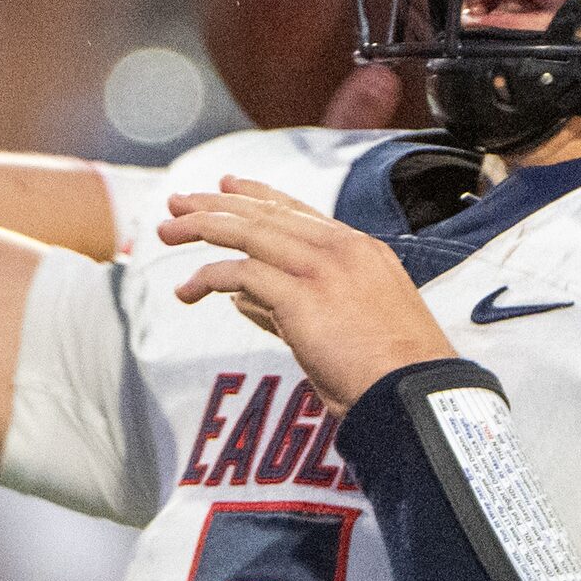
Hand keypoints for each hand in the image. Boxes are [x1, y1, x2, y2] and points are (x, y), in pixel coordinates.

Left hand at [159, 176, 454, 411]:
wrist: (414, 394)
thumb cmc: (386, 374)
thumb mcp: (347, 326)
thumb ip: (294, 306)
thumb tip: (242, 300)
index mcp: (361, 251)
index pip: (299, 211)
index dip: (258, 195)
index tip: (227, 186)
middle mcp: (342, 249)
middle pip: (267, 212)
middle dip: (218, 204)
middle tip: (179, 203)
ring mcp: (324, 269)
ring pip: (249, 232)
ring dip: (203, 228)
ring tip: (167, 233)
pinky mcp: (302, 296)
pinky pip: (241, 274)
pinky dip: (209, 278)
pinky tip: (189, 289)